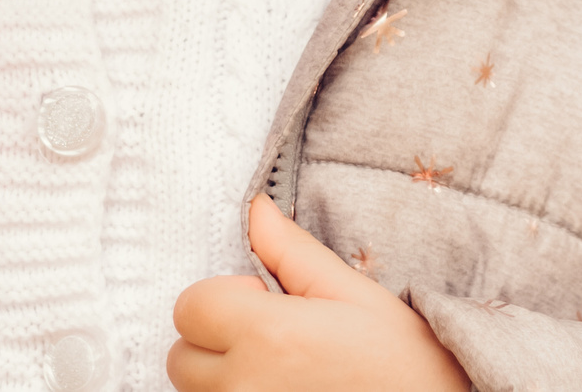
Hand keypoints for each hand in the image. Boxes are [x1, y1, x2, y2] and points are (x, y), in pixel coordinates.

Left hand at [167, 195, 470, 391]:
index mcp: (267, 336)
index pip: (189, 306)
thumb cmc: (401, 362)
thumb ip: (290, 251)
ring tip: (279, 374)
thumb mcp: (351, 294)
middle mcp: (243, 388)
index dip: (222, 298)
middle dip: (214, 341)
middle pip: (180, 356)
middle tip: (271, 343)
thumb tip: (254, 208)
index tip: (263, 304)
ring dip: (221, 380)